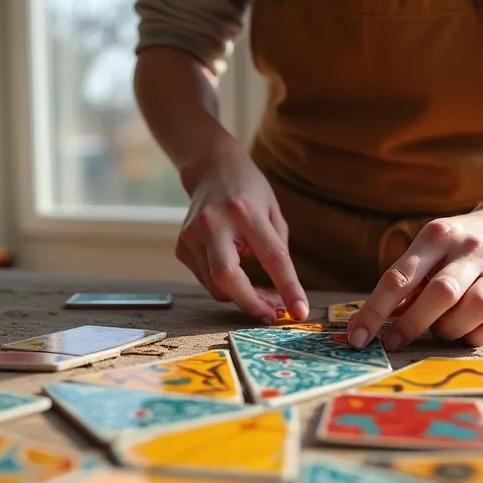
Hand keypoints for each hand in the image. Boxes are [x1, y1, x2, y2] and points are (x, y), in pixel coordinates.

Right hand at [175, 141, 308, 321]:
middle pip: (227, 277)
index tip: (299, 311)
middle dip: (250, 303)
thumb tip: (281, 292)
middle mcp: (214, 224)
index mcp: (246, 213)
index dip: (288, 288)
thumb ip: (277, 248)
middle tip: (270, 315)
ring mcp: (192, 236)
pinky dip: (225, 284)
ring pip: (216, 285)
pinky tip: (236, 271)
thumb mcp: (272, 212)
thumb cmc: (249, 190)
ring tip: (260, 293)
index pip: (272, 257)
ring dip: (240, 295)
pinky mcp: (182, 246)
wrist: (210, 168)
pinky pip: (207, 279)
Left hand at [346, 209, 482, 349]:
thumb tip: (371, 323)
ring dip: (449, 329)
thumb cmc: (454, 246)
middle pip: (441, 293)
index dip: (375, 311)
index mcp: (437, 236)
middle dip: (412, 324)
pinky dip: (475, 336)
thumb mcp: (427, 250)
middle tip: (393, 341)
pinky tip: (464, 333)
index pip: (399, 277)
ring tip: (439, 329)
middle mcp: (469, 250)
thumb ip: (404, 282)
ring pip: (475, 308)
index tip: (357, 337)